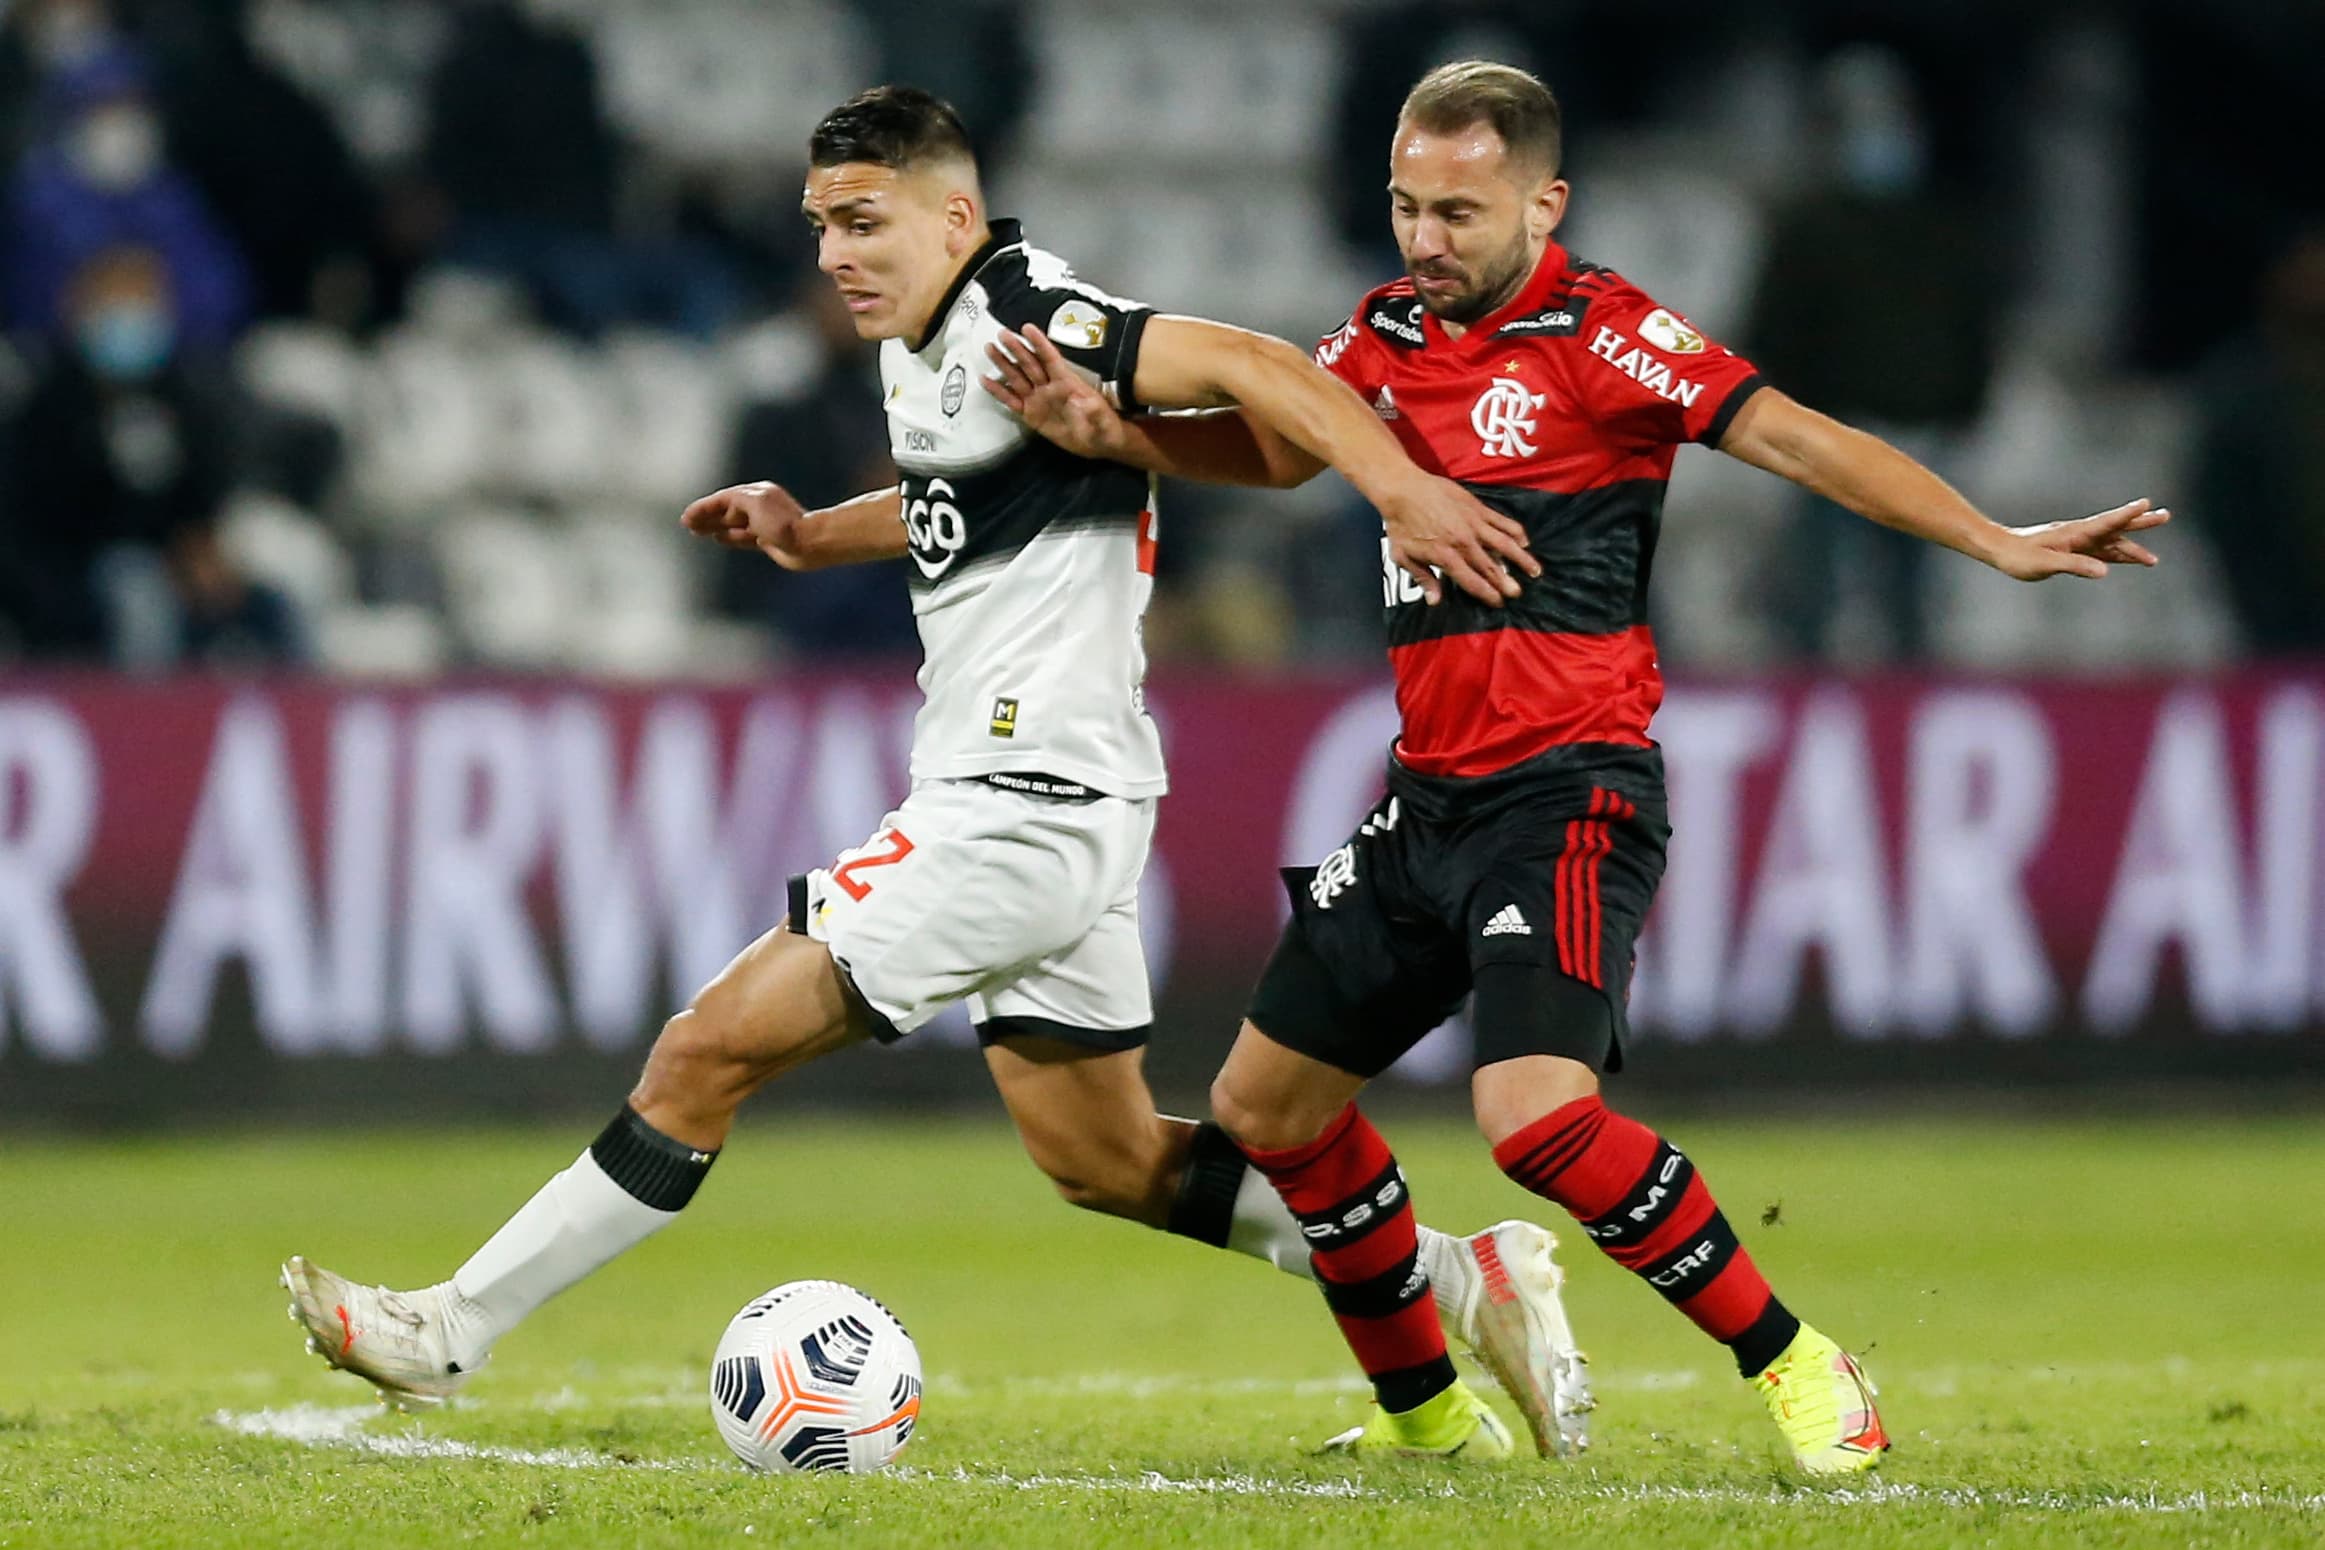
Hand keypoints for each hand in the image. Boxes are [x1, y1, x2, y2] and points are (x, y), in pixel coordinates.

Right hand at [681, 481, 811, 567]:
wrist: (810, 543)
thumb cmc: (783, 523)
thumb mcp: (754, 503)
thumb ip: (736, 501)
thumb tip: (726, 511)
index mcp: (755, 493)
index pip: (722, 499)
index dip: (703, 508)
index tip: (686, 518)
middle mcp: (759, 506)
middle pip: (726, 510)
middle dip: (706, 516)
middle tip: (687, 524)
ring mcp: (763, 523)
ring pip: (732, 524)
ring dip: (714, 526)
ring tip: (697, 531)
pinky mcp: (768, 540)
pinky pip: (742, 536)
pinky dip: (729, 536)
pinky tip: (718, 538)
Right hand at [981, 325, 1130, 459]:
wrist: (1099, 443)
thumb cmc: (1104, 428)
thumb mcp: (1104, 423)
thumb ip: (1095, 413)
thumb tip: (1086, 403)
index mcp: (1067, 384)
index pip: (1051, 359)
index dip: (1039, 343)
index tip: (1028, 328)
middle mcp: (1050, 388)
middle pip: (1030, 364)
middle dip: (1017, 348)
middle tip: (1003, 334)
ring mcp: (1039, 400)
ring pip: (1017, 378)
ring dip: (1004, 364)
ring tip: (990, 349)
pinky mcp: (1031, 414)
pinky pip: (1012, 401)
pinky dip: (999, 391)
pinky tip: (986, 380)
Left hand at [1377, 473, 1541, 606]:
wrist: (1404, 489)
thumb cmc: (1400, 524)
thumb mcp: (1403, 556)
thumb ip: (1422, 578)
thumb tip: (1435, 601)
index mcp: (1445, 557)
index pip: (1471, 580)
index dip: (1487, 594)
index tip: (1499, 602)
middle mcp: (1463, 542)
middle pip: (1490, 566)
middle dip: (1506, 581)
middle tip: (1518, 593)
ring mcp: (1474, 524)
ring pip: (1503, 544)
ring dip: (1521, 558)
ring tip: (1535, 571)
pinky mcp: (1478, 508)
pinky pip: (1502, 521)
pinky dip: (1515, 531)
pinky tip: (1526, 541)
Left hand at [1987, 498, 2170, 580]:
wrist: (1999, 549)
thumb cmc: (2018, 557)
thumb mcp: (2045, 564)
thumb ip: (2075, 565)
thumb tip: (2104, 571)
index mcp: (2075, 533)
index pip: (2107, 522)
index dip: (2127, 514)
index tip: (2147, 503)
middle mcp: (2080, 534)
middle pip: (2116, 528)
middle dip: (2140, 523)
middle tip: (2166, 515)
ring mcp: (2077, 542)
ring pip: (2110, 543)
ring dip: (2132, 547)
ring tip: (2154, 559)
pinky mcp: (2072, 550)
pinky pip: (2099, 552)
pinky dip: (2115, 555)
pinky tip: (2126, 560)